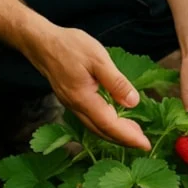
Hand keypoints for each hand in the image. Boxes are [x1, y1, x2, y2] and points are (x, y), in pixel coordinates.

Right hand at [23, 25, 150, 149]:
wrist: (41, 42)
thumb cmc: (70, 46)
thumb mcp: (98, 59)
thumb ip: (116, 82)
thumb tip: (133, 102)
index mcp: (84, 98)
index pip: (110, 125)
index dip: (129, 137)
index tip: (145, 145)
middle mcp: (76, 106)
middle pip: (102, 131)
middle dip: (124, 140)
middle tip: (144, 144)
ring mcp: (71, 104)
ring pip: (95, 127)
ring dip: (114, 134)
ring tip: (133, 134)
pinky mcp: (70, 99)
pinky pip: (89, 119)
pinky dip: (104, 124)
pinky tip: (113, 119)